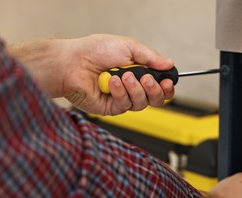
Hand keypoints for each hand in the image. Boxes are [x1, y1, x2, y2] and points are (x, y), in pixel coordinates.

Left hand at [8, 34, 174, 114]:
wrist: (72, 62)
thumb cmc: (94, 51)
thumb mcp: (128, 46)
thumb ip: (150, 57)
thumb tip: (169, 64)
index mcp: (138, 72)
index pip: (159, 85)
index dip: (166, 86)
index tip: (167, 81)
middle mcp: (132, 87)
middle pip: (156, 99)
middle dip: (155, 90)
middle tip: (147, 79)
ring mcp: (122, 98)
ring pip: (142, 103)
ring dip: (135, 89)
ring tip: (124, 76)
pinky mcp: (111, 108)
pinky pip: (125, 105)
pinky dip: (120, 92)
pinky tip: (112, 82)